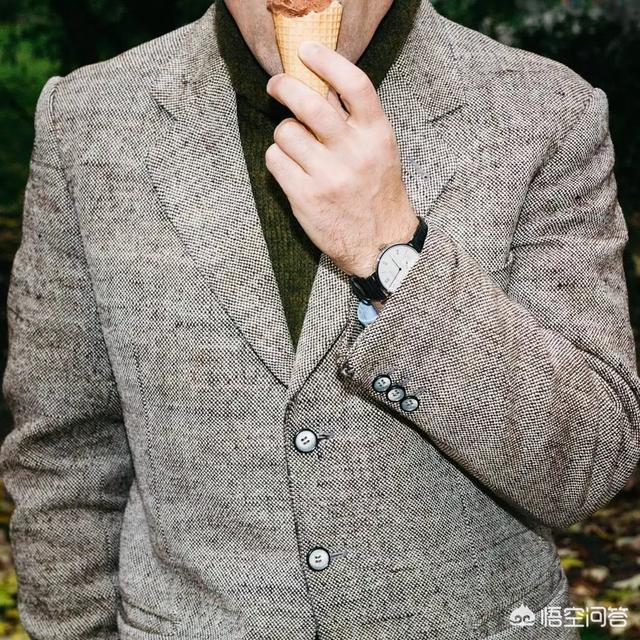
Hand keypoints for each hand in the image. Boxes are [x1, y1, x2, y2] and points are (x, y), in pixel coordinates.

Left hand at [265, 41, 417, 277]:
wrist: (380, 244)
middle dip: (285, 87)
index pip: (354, 85)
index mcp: (377, 136)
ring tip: (295, 147)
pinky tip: (290, 169)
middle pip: (310, 104)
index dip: (327, 61)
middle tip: (277, 85)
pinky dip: (278, 160)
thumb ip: (356, 122)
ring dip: (284, 135)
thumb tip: (321, 86)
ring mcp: (328, 176)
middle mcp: (353, 153)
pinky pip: (275, 161)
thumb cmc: (377, 194)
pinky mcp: (306, 197)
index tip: (307, 50)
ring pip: (286, 133)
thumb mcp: (380, 151)